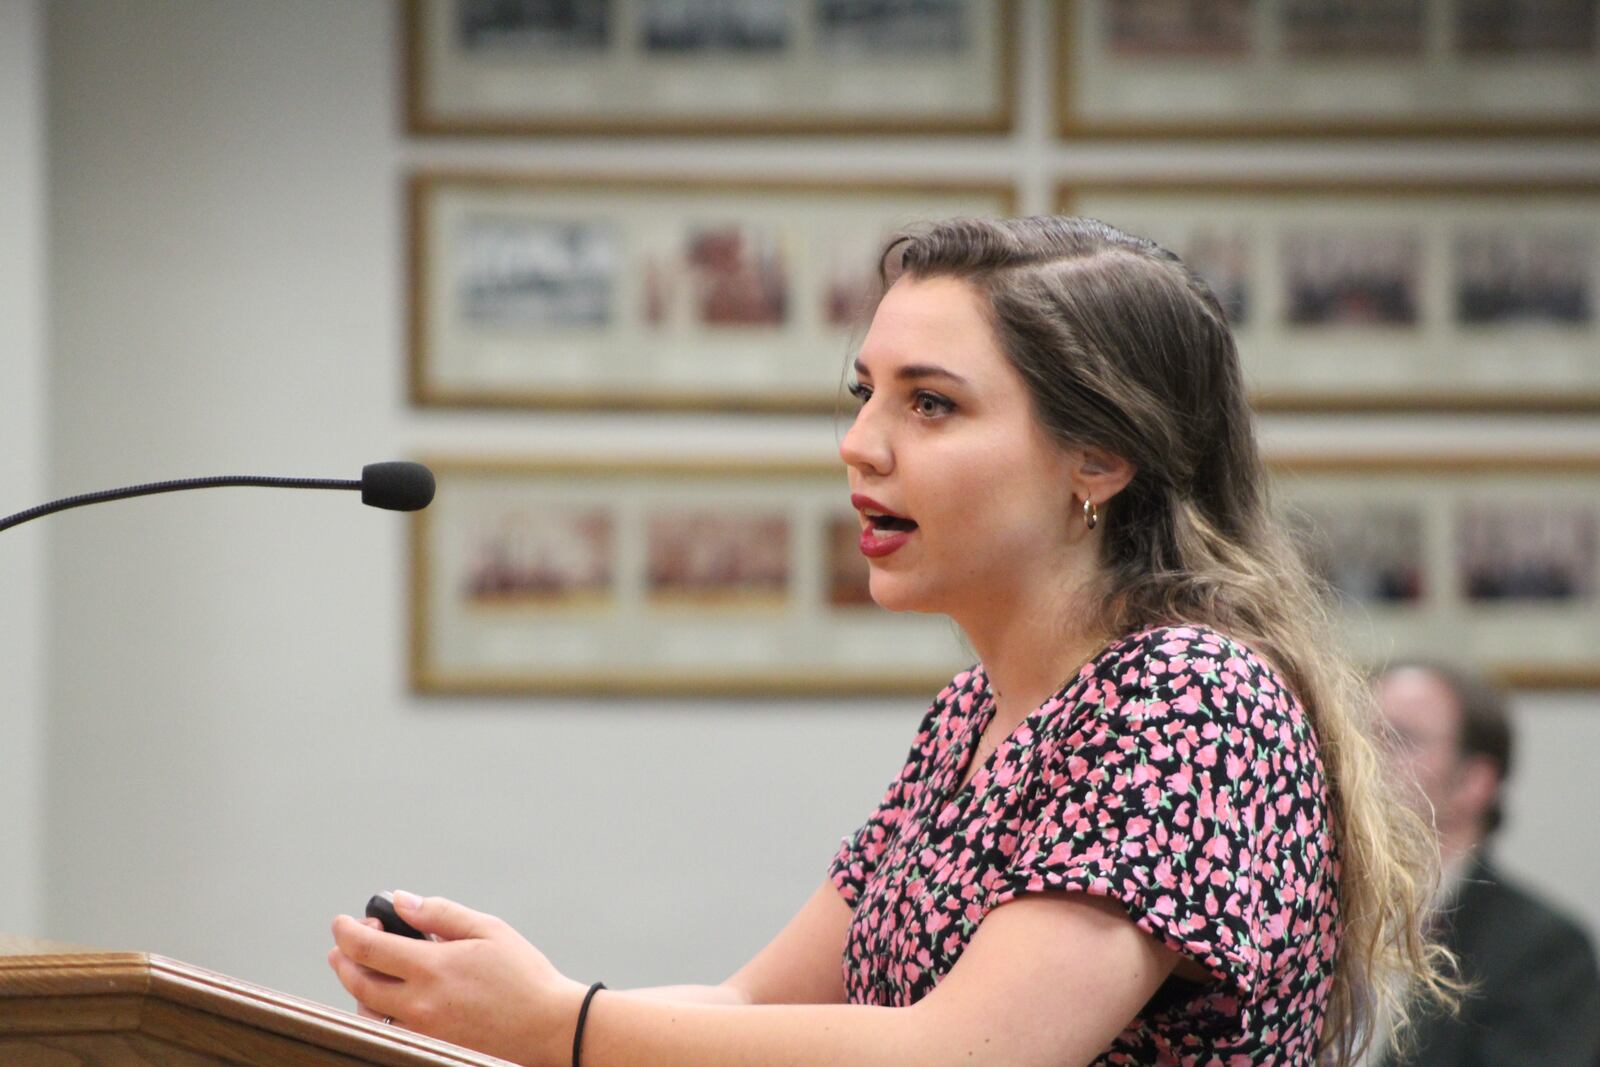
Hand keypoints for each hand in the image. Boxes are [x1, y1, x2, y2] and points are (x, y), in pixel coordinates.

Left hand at [328, 891, 587, 1065]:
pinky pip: (386, 1028)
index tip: (342, 921)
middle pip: (357, 981)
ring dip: (357, 985)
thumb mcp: (487, 929)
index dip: (348, 931)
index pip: (367, 948)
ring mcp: (421, 1030)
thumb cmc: (524, 977)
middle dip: (343, 958)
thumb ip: (439, 914)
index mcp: (432, 968)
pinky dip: (376, 1009)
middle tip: (343, 944)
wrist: (547, 1027)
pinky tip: (388, 995)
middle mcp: (418, 1004)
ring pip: (367, 1010)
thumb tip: (402, 901)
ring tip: (366, 967)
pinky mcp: (428, 1045)